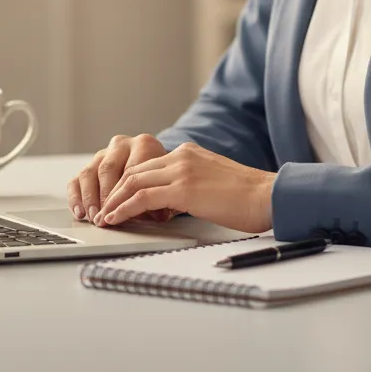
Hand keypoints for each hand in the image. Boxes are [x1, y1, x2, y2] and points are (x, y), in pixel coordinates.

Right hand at [66, 134, 176, 223]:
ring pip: (89, 173)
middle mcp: (122, 145)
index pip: (131, 169)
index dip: (125, 195)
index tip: (122, 214)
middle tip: (105, 217)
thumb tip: (152, 216)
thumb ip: (158, 197)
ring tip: (93, 217)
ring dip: (89, 198)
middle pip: (107, 169)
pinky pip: (76, 180)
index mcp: (144, 144)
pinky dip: (75, 197)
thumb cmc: (162, 179)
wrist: (160, 167)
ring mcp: (104, 153)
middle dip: (105, 197)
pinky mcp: (91, 165)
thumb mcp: (165, 185)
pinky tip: (80, 212)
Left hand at [94, 142, 274, 233]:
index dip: (127, 184)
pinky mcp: (183, 188)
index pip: (147, 166)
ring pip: (133, 182)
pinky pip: (142, 197)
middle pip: (135, 171)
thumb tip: (172, 203)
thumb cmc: (247, 197)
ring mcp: (182, 169)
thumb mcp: (213, 182)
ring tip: (104, 218)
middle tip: (102, 210)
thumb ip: (190, 185)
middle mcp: (182, 155)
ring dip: (114, 201)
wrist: (267, 196)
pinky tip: (116, 219)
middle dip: (114, 192)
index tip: (115, 200)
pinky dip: (124, 208)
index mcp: (189, 152)